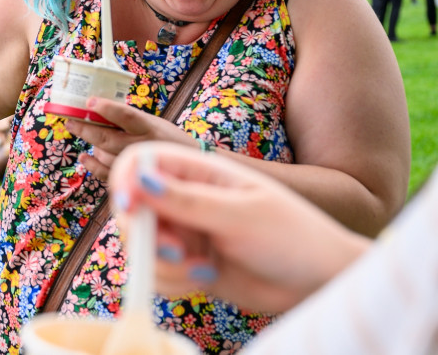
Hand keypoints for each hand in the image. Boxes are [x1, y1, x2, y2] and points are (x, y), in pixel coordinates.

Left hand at [65, 97, 188, 178]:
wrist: (187, 163)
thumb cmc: (164, 137)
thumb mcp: (151, 122)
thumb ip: (127, 119)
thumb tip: (95, 109)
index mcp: (149, 127)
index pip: (126, 116)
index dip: (107, 108)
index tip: (90, 101)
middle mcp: (142, 146)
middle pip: (107, 138)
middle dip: (84, 128)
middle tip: (70, 120)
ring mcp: (135, 164)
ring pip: (104, 155)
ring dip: (92, 145)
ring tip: (87, 135)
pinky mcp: (130, 178)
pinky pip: (104, 173)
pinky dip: (91, 164)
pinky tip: (84, 157)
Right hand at [108, 142, 369, 312]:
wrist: (319, 282)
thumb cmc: (293, 236)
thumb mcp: (240, 215)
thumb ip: (186, 201)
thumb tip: (139, 180)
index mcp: (197, 172)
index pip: (141, 162)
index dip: (125, 181)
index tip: (129, 208)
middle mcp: (184, 199)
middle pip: (131, 208)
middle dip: (145, 234)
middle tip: (176, 251)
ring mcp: (184, 233)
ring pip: (141, 246)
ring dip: (162, 264)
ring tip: (203, 270)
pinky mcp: (186, 265)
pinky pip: (156, 274)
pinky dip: (171, 282)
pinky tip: (206, 279)